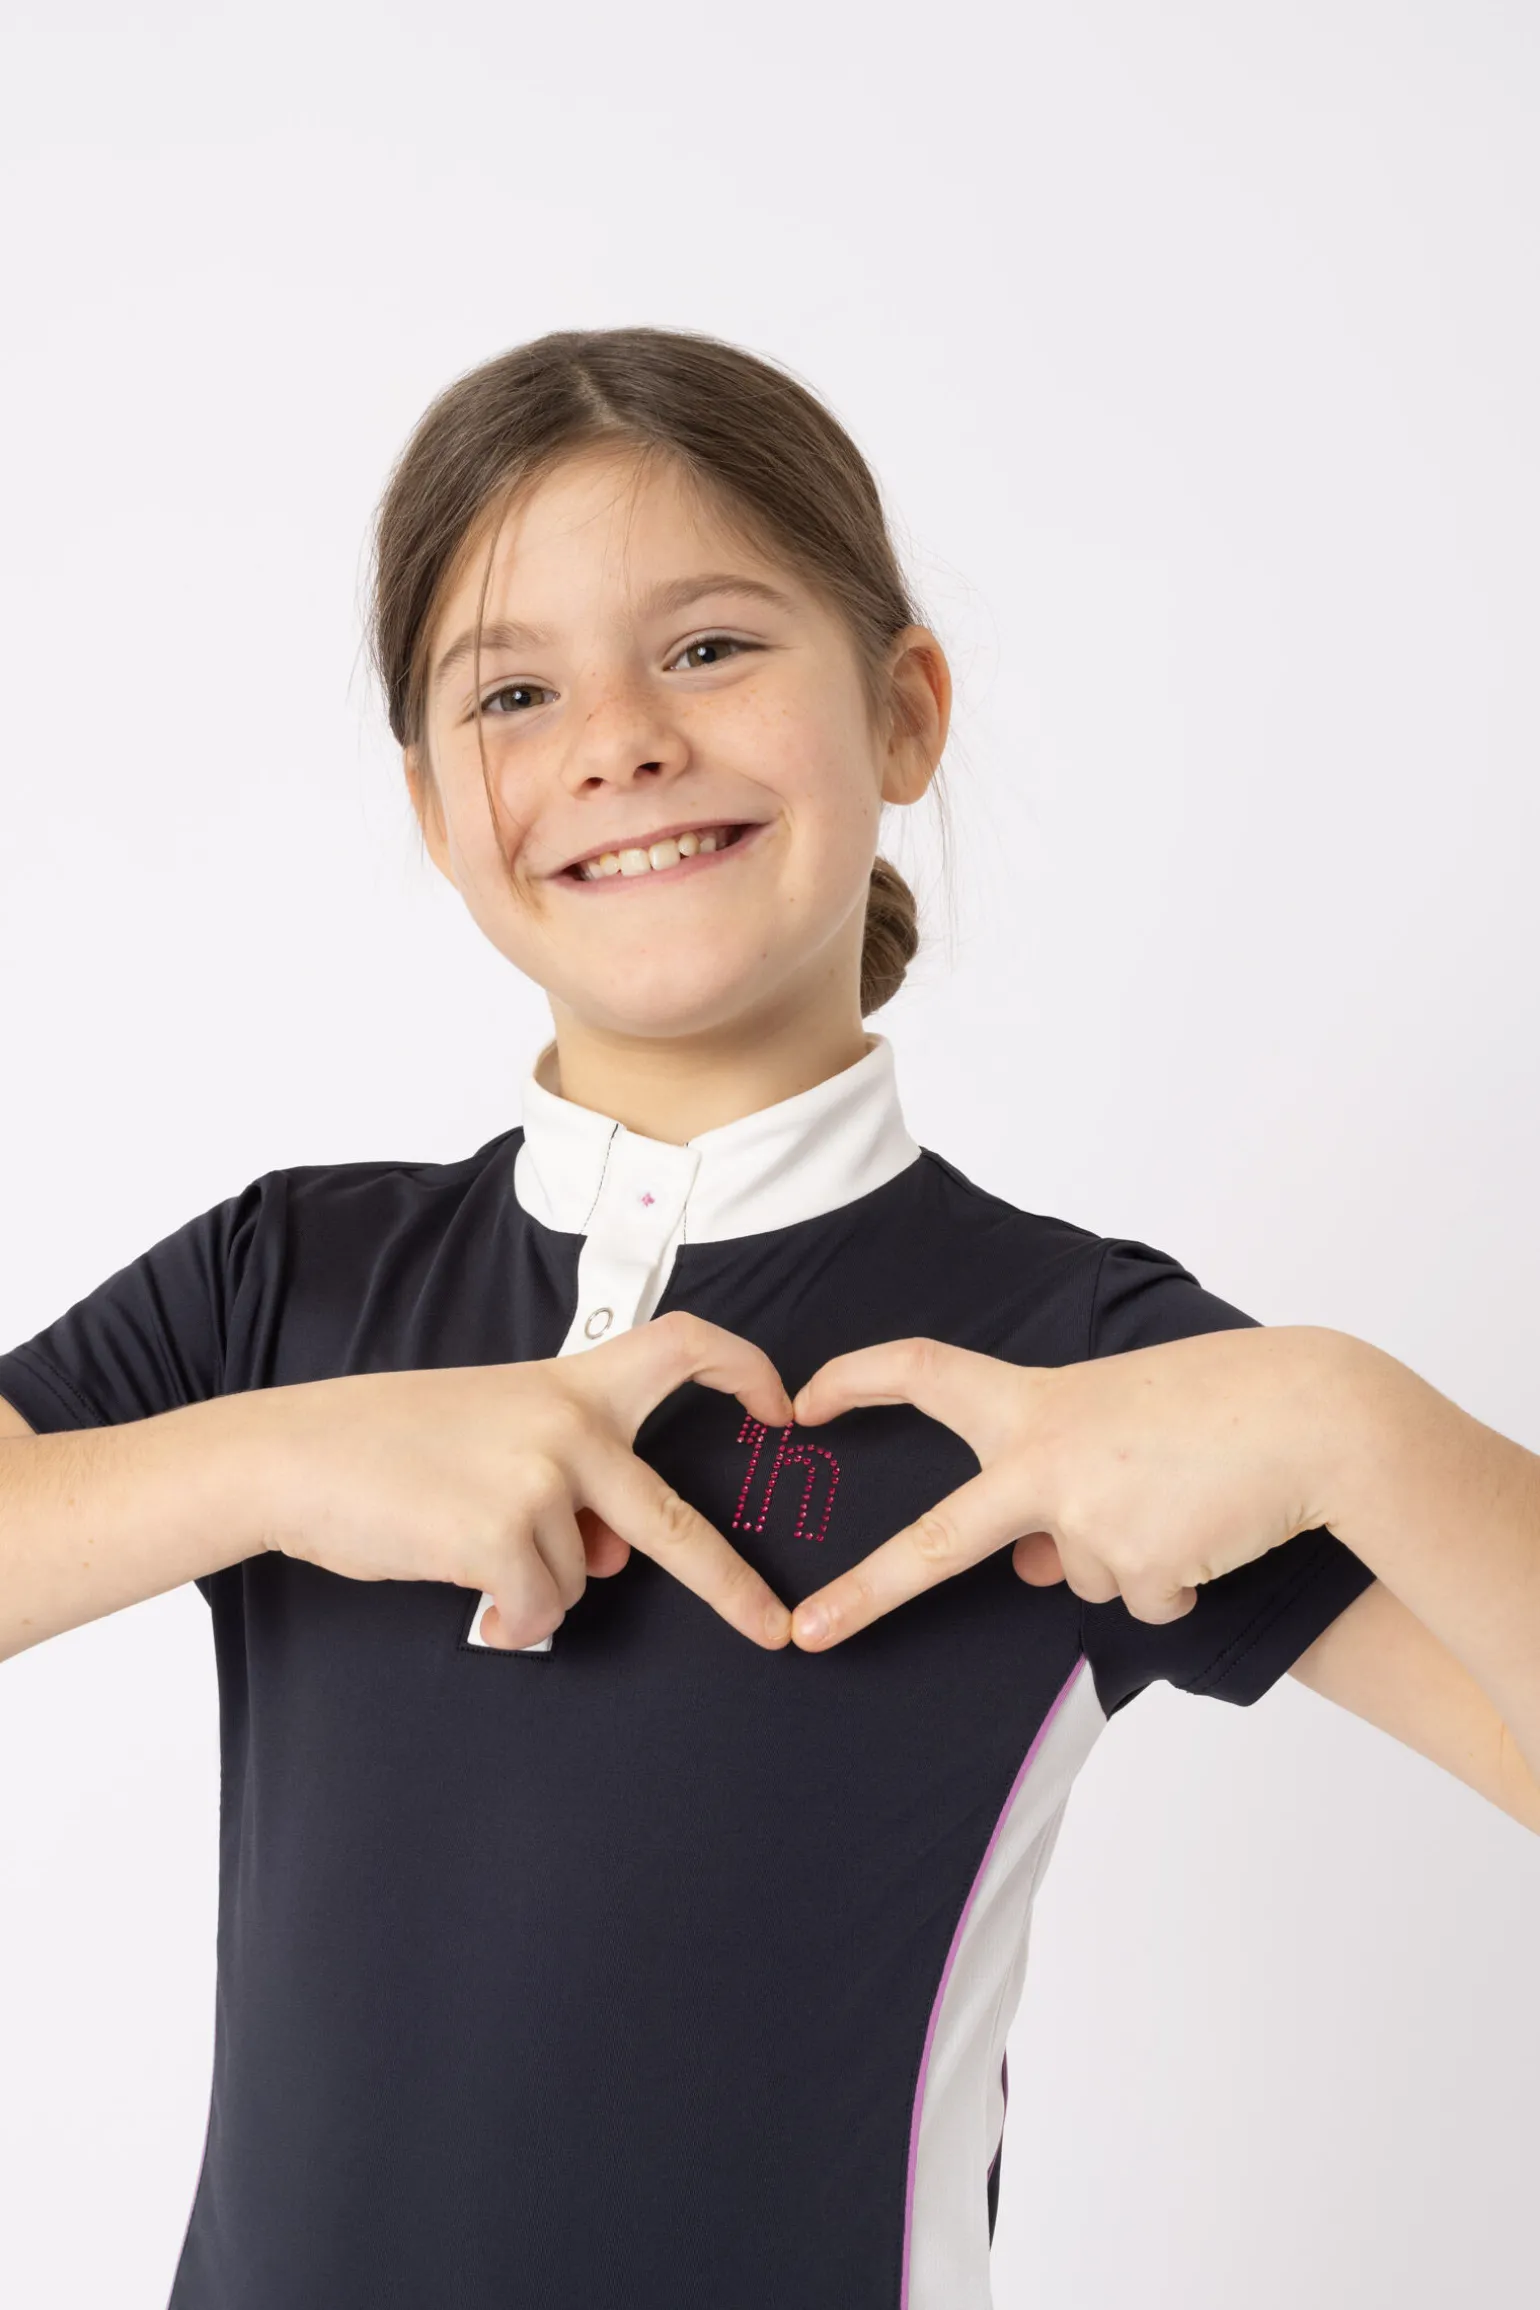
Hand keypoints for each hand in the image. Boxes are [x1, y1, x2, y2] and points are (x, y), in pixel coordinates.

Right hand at [234, 1310, 795, 1651]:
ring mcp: (541, 1482)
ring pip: (580, 1581)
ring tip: (465, 1542)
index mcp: (573, 1384)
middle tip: (771, 1625)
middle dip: (731, 1584)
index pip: (683, 1345)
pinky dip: (507, 1619)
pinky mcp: (503, 1536)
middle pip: (674, 1518)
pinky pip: (538, 1613)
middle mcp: (570, 1428)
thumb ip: (569, 1480)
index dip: (746, 1368)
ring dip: (533, 1586)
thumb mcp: (494, 1432)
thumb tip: (610, 1557)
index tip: (782, 1408)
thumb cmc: (388, 1442)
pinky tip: (466, 1590)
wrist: (295, 1454)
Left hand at [785, 1328, 1345, 1648]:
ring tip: (1188, 1496)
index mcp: (1034, 1403)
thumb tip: (1034, 1570)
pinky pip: (1143, 1599)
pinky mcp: (1138, 1569)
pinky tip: (1212, 1529)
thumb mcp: (1120, 1421)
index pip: (925, 1371)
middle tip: (808, 1634)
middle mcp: (1044, 1463)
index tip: (802, 1399)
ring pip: (1085, 1573)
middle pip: (937, 1542)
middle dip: (867, 1594)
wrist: (1313, 1418)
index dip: (857, 1379)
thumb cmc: (1221, 1400)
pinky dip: (1177, 1578)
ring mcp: (1087, 1522)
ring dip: (1132, 1551)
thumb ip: (1061, 1479)